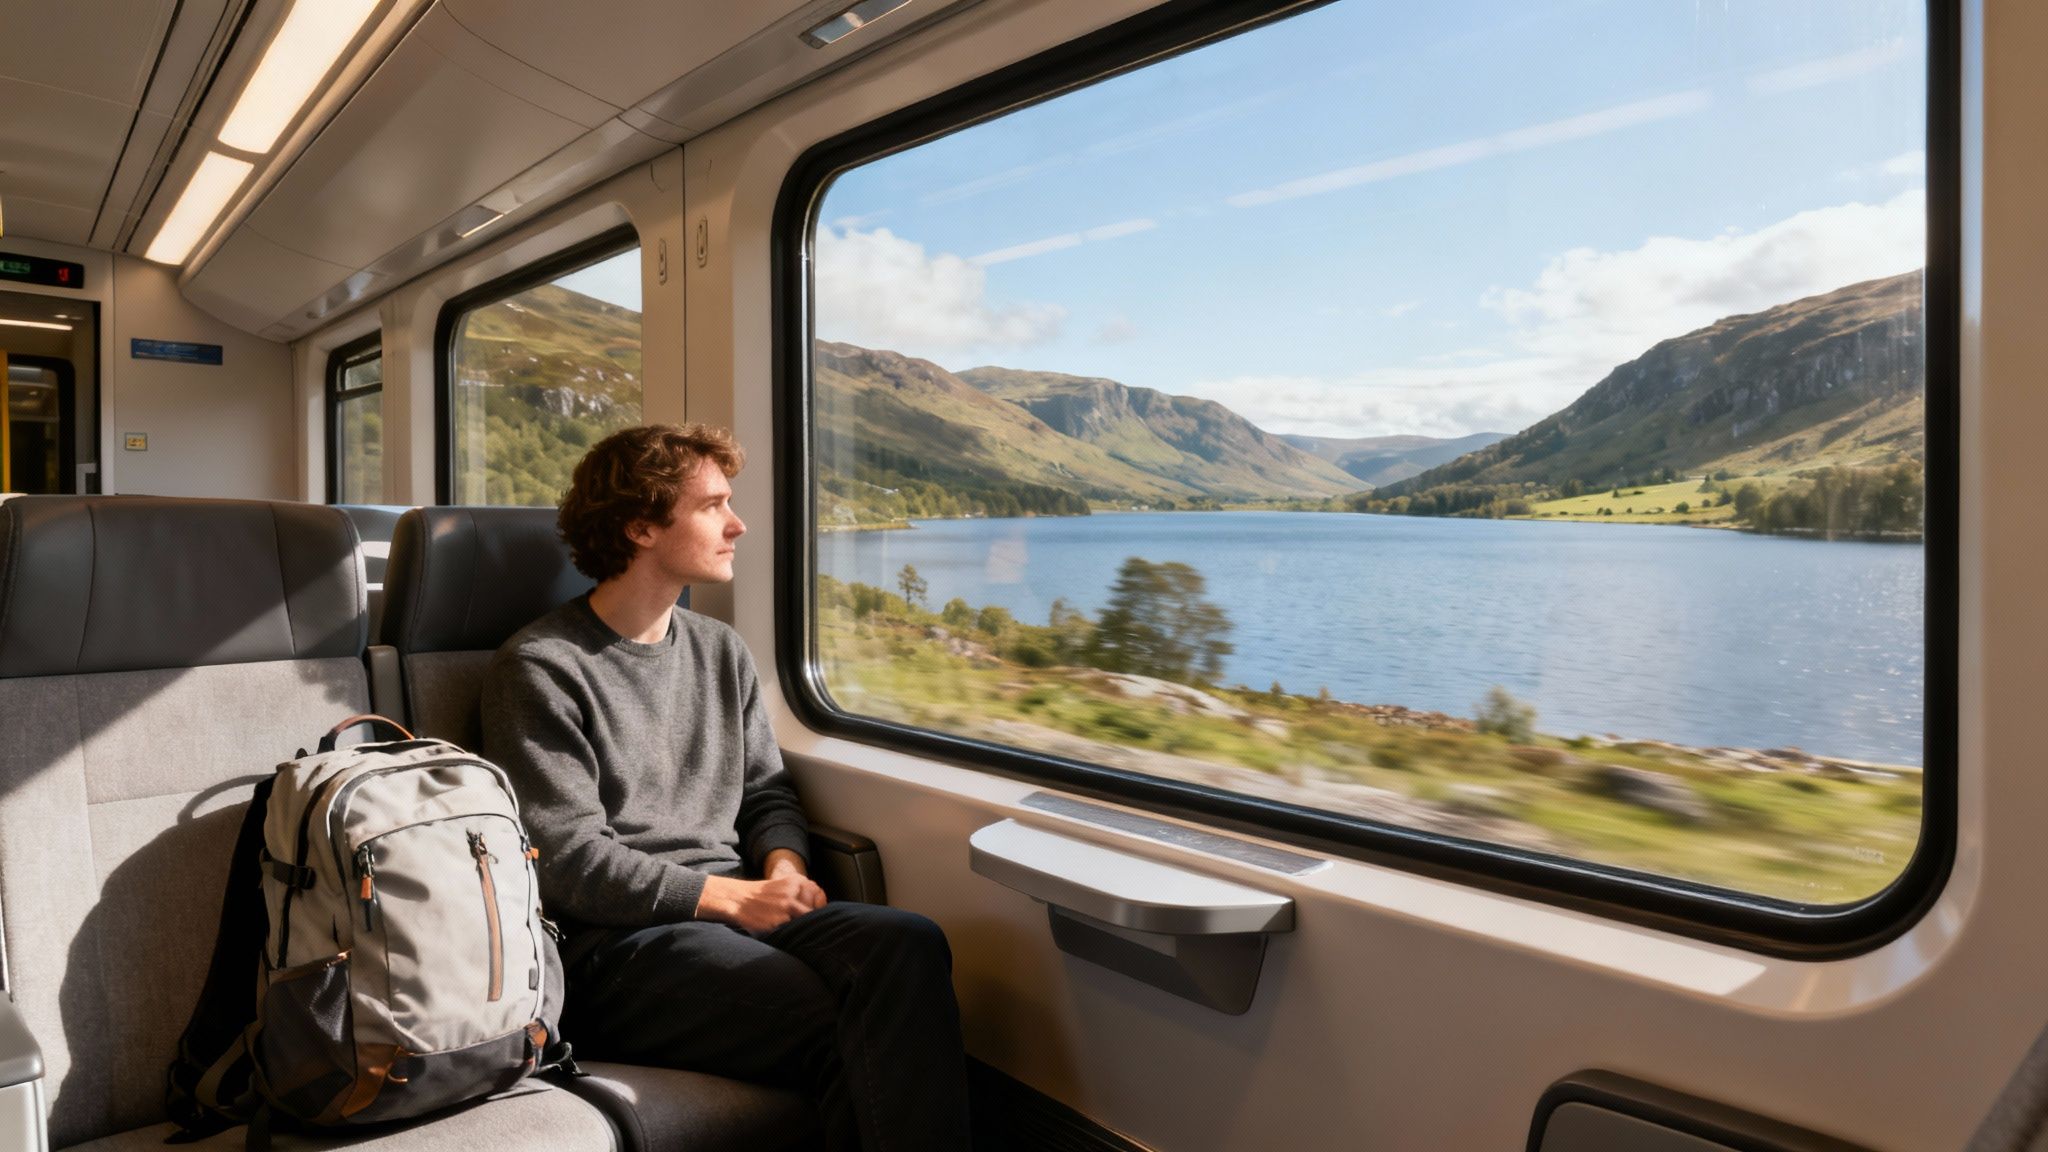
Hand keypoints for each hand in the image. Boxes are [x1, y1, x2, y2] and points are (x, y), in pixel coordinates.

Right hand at [698, 872, 825, 933]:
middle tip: (809, 925)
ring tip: (799, 931)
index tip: (816, 913)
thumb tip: (821, 908)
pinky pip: (793, 931)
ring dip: (805, 928)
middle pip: (815, 909)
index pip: (819, 894)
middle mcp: (792, 892)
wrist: (737, 899)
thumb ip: (801, 893)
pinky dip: (793, 934)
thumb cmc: (761, 896)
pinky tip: (789, 935)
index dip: (820, 906)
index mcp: (795, 881)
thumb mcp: (783, 886)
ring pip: (806, 921)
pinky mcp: (777, 921)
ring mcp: (785, 907)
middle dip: (814, 919)